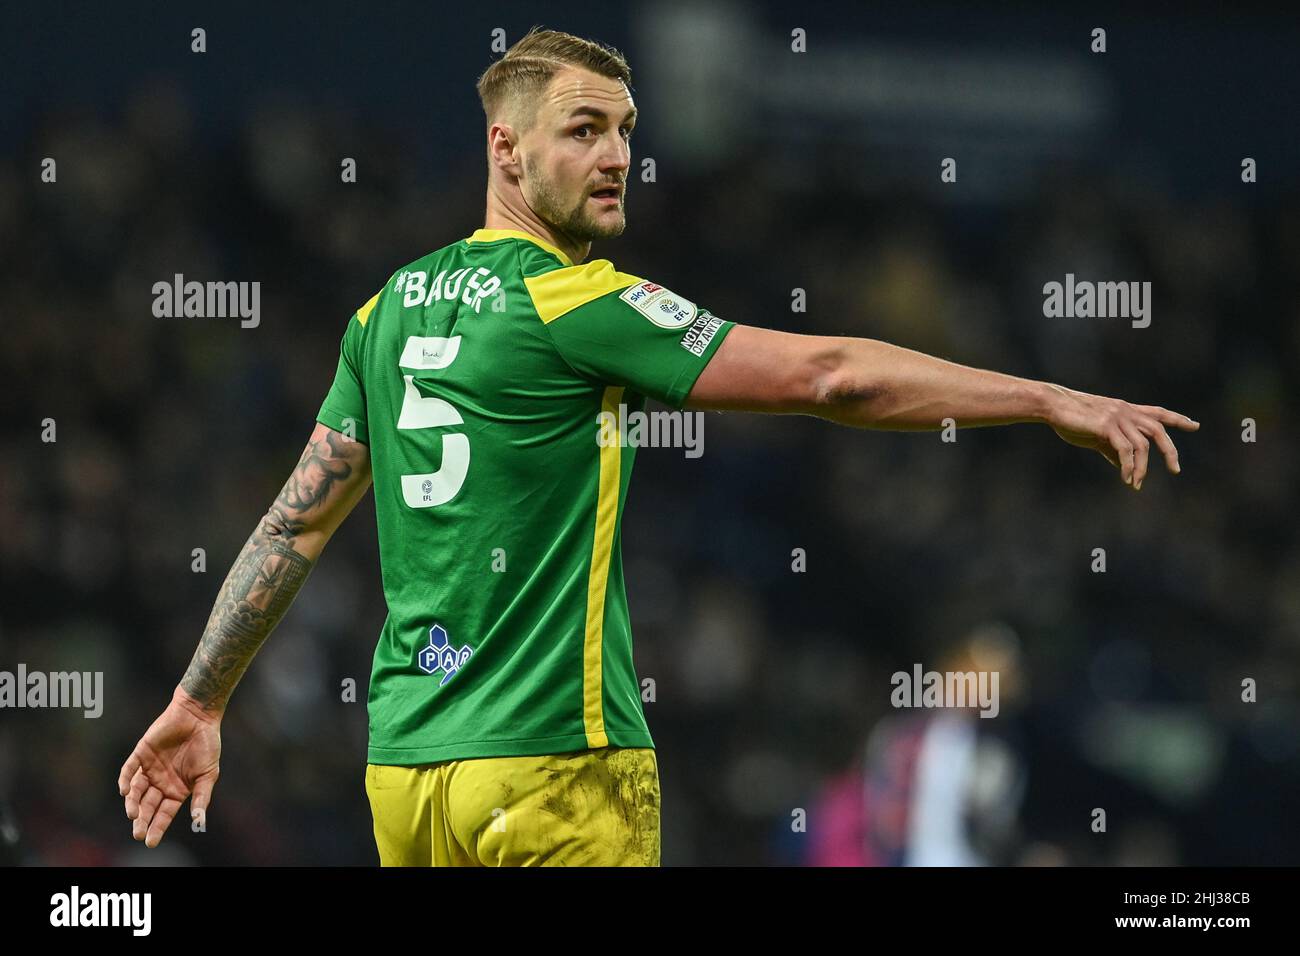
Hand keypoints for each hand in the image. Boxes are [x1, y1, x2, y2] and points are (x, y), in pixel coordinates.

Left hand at [118, 687, 221, 847]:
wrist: (199, 716)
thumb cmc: (207, 745)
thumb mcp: (208, 774)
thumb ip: (202, 797)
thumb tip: (199, 821)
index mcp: (177, 790)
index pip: (164, 813)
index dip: (157, 827)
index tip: (150, 842)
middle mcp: (161, 782)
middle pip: (148, 805)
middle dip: (142, 820)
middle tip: (138, 833)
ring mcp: (149, 768)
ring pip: (136, 791)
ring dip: (133, 803)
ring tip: (133, 814)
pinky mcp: (141, 753)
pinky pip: (129, 769)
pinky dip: (125, 780)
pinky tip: (125, 791)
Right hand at [1044, 383, 1198, 489]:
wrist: (1052, 405)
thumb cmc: (1071, 419)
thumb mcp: (1096, 435)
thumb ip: (1112, 448)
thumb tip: (1125, 467)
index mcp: (1126, 410)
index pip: (1158, 413)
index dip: (1178, 419)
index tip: (1195, 425)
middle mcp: (1126, 411)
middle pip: (1158, 430)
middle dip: (1170, 451)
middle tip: (1175, 470)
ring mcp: (1118, 417)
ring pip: (1142, 445)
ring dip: (1142, 468)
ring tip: (1137, 483)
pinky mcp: (1107, 426)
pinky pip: (1125, 450)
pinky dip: (1129, 466)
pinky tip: (1126, 478)